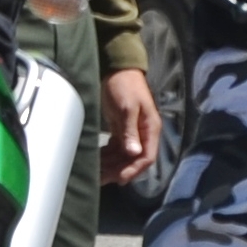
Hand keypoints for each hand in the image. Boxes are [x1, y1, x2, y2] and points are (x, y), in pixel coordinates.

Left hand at [100, 66, 161, 183]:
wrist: (117, 67)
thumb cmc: (124, 85)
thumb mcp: (127, 107)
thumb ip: (130, 130)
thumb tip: (133, 153)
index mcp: (150, 129)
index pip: (147, 157)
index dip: (134, 170)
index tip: (119, 179)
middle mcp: (143, 133)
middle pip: (134, 159)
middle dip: (119, 170)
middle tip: (101, 178)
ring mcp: (132, 131)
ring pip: (124, 155)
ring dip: (112, 164)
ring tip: (96, 172)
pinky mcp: (121, 128)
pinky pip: (116, 147)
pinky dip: (108, 155)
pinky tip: (97, 160)